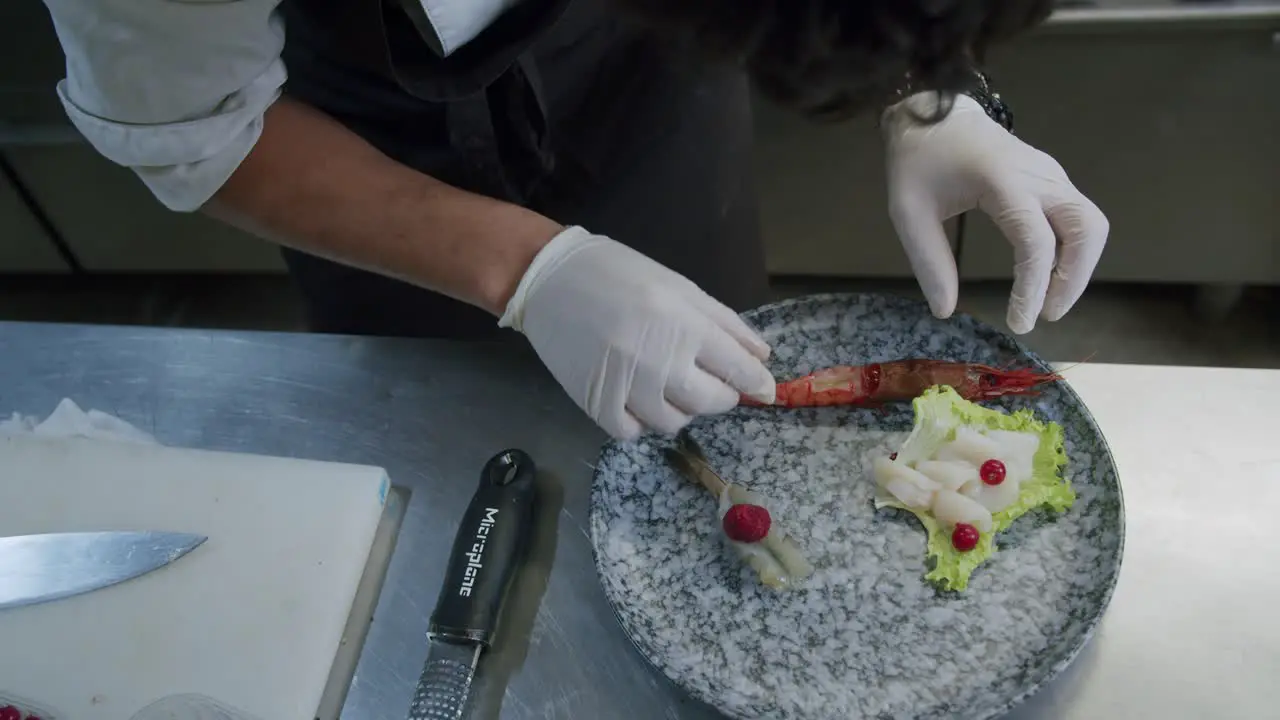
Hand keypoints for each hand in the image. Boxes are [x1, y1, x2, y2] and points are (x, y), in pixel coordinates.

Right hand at [499, 226, 775, 440]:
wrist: (548, 279)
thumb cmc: (618, 273)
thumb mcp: (678, 285)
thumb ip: (724, 322)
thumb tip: (762, 358)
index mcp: (684, 324)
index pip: (738, 369)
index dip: (757, 383)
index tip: (764, 390)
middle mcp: (659, 359)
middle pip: (711, 402)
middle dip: (722, 396)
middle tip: (711, 382)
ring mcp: (626, 385)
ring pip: (674, 423)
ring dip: (682, 410)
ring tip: (670, 388)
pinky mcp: (595, 403)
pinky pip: (633, 431)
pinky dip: (642, 421)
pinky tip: (638, 400)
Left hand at [883, 93, 1108, 333]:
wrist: (935, 113)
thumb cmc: (919, 161)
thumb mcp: (909, 212)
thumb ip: (929, 261)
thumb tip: (944, 311)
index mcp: (1003, 182)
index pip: (1036, 242)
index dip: (1033, 287)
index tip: (1019, 323)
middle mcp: (1040, 176)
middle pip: (1086, 229)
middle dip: (1074, 279)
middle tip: (1045, 314)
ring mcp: (1051, 174)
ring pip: (1090, 224)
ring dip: (1079, 267)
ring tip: (1047, 301)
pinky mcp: (1052, 178)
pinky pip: (1078, 218)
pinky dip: (1072, 251)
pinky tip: (1046, 276)